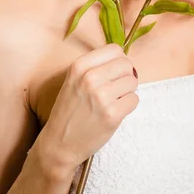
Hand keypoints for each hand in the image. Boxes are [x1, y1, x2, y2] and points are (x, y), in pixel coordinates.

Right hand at [38, 43, 138, 174]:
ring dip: (127, 91)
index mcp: (79, 66)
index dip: (118, 61)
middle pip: (126, 64)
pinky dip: (128, 106)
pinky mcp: (112, 115)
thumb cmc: (70, 110)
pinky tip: (115, 111)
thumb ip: (95, 66)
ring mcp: (101, 97)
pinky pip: (134, 100)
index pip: (115, 49)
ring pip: (132, 82)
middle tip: (116, 89)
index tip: (114, 73)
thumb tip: (125, 59)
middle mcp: (89, 78)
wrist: (59, 143)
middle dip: (125, 75)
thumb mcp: (74, 80)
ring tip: (113, 101)